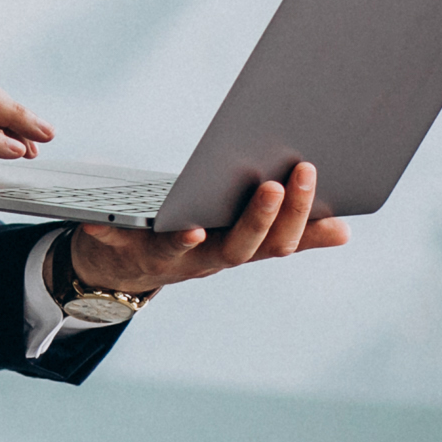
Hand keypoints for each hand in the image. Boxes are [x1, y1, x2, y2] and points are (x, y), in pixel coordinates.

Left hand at [67, 160, 350, 295]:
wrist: (124, 267)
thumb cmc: (192, 237)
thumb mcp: (243, 233)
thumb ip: (291, 233)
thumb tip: (345, 231)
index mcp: (239, 248)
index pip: (278, 241)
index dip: (300, 216)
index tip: (315, 174)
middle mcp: (208, 259)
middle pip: (240, 247)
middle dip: (261, 218)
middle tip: (277, 182)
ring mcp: (167, 258)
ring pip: (185, 250)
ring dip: (193, 235)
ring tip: (194, 222)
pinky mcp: (124, 251)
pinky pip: (116, 242)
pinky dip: (108, 232)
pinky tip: (96, 219)